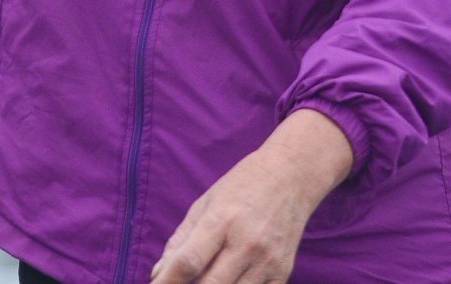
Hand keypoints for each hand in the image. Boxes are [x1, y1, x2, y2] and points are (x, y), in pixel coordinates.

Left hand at [150, 109, 355, 283]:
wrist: (291, 176)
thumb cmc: (242, 186)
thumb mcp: (205, 203)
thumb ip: (180, 240)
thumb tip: (159, 274)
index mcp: (221, 220)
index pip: (188, 262)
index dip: (167, 282)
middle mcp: (246, 243)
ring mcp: (267, 260)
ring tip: (203, 279)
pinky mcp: (283, 271)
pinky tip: (230, 280)